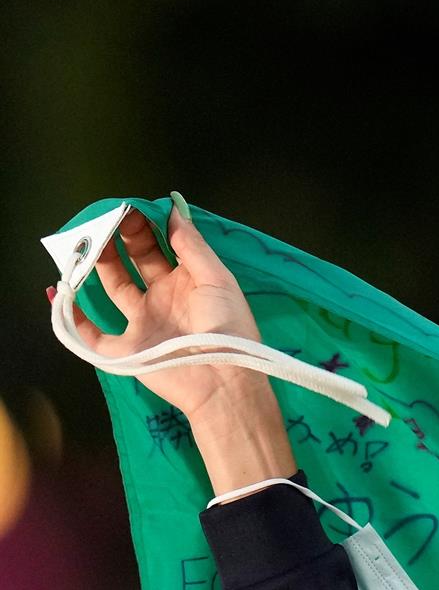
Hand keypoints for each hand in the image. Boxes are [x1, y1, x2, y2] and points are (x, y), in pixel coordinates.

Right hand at [56, 198, 294, 495]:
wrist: (223, 380)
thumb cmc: (227, 327)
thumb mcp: (218, 280)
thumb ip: (193, 246)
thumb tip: (173, 212)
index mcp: (187, 283)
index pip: (159, 248)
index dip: (143, 228)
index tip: (127, 209)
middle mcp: (163, 300)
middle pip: (134, 263)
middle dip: (118, 240)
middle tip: (103, 219)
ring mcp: (144, 324)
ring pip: (113, 288)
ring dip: (97, 265)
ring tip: (84, 242)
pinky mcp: (127, 350)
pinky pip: (91, 335)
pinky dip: (72, 316)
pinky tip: (58, 292)